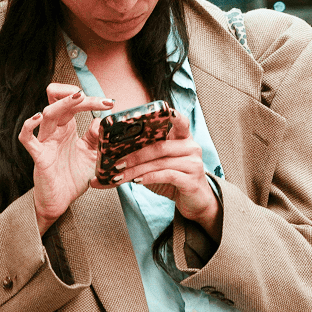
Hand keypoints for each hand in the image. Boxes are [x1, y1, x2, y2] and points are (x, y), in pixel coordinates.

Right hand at [19, 84, 112, 234]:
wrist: (61, 201)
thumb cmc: (72, 177)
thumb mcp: (92, 155)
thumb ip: (96, 138)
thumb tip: (101, 122)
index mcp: (67, 127)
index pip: (75, 102)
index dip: (91, 99)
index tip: (110, 103)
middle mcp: (56, 130)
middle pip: (59, 100)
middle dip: (81, 97)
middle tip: (103, 102)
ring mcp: (46, 141)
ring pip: (48, 113)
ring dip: (63, 102)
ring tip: (79, 97)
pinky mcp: (39, 156)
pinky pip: (27, 138)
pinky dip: (28, 126)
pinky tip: (37, 118)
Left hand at [91, 113, 221, 241]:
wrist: (195, 202)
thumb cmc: (176, 180)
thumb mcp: (161, 165)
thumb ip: (146, 157)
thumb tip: (116, 157)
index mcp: (184, 139)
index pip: (181, 122)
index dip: (174, 115)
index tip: (166, 109)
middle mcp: (191, 148)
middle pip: (160, 146)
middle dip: (135, 155)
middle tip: (117, 163)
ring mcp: (193, 164)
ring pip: (160, 162)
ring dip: (137, 169)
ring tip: (121, 175)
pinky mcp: (191, 180)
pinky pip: (166, 175)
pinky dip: (149, 177)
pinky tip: (137, 181)